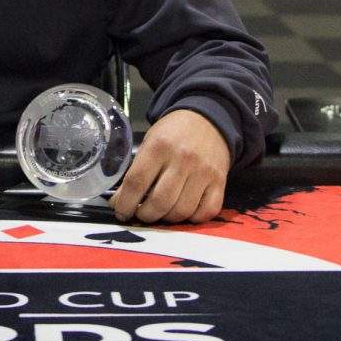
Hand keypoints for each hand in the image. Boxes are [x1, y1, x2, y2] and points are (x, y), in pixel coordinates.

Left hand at [109, 109, 229, 224]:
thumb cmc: (172, 134)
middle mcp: (182, 160)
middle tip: (141, 215)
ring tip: (161, 213)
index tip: (121, 212)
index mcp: (159, 147)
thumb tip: (120, 202)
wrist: (207, 120)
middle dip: (146, 215)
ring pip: (182, 211)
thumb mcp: (149, 144)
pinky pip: (206, 212)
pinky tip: (183, 212)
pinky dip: (192, 219)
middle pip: (160, 201)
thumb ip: (136, 171)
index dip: (125, 203)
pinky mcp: (220, 182)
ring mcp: (203, 172)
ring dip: (167, 220)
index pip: (137, 182)